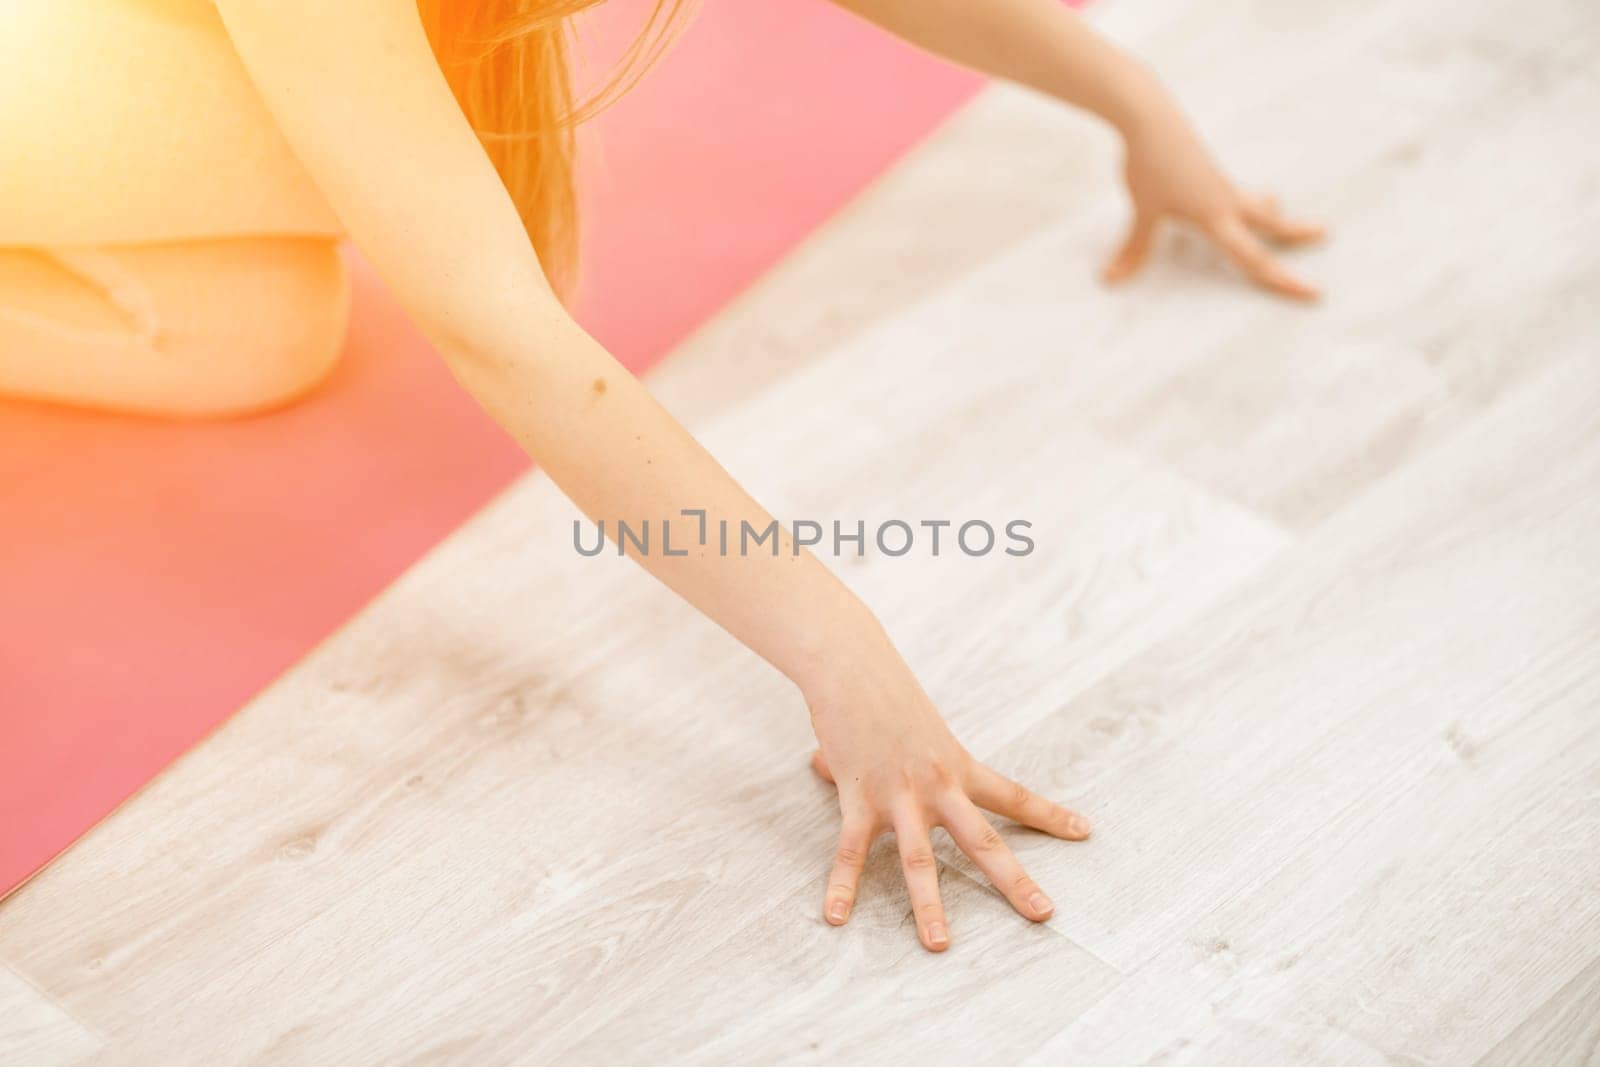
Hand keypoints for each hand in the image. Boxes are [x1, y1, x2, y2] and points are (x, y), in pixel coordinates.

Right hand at [803, 637, 1090, 952]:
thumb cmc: (880, 689)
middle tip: (1043, 913)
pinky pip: (852, 850)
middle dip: (1014, 881)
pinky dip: (842, 885)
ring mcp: (899, 794)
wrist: (851, 664)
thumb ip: (880, 757)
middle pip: (983, 841)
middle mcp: (938, 785)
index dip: (1050, 816)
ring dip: (929, 905)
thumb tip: (827, 766)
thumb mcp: (906, 724)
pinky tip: (836, 916)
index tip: (1086, 831)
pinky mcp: (859, 796)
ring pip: (919, 860)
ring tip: (938, 945)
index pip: (1013, 795)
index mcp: (958, 765)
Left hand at [1104, 84, 1325, 299]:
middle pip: (1269, 223)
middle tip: (1325, 232)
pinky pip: (1231, 191)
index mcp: (1215, 217)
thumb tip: (1109, 279)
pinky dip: (1242, 197)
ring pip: (1253, 202)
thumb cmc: (1149, 164)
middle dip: (1296, 232)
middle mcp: (1225, 201)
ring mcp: (1218, 183)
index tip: (1313, 292)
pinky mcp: (1208, 169)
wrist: (1150, 117)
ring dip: (1270, 210)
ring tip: (1278, 206)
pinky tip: (1227, 194)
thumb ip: (1133, 249)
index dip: (1282, 280)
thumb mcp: (1143, 212)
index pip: (1253, 258)